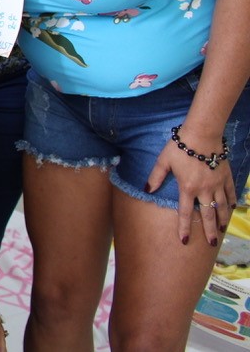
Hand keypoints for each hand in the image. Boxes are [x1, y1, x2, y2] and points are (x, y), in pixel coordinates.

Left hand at [146, 128, 234, 245]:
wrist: (202, 134)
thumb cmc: (180, 147)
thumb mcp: (163, 161)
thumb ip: (155, 177)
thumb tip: (146, 190)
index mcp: (187, 187)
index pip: (185, 212)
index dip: (184, 227)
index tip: (184, 240)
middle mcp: (204, 189)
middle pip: (207, 214)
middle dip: (209, 230)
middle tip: (212, 243)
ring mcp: (217, 184)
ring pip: (221, 206)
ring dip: (222, 219)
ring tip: (221, 230)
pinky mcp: (226, 176)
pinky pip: (230, 192)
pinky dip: (231, 201)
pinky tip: (232, 208)